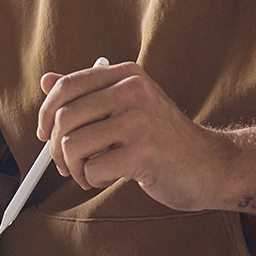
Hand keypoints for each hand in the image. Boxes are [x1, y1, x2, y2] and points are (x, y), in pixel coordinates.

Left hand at [37, 61, 235, 210]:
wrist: (210, 166)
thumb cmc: (161, 140)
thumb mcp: (127, 107)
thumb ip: (88, 94)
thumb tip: (46, 80)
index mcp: (127, 75)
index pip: (66, 86)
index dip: (45, 114)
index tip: (44, 134)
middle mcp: (133, 91)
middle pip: (63, 118)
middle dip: (56, 148)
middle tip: (66, 164)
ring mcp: (139, 120)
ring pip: (72, 145)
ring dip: (74, 168)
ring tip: (90, 173)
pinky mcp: (142, 152)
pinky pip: (92, 168)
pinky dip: (92, 180)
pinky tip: (109, 178)